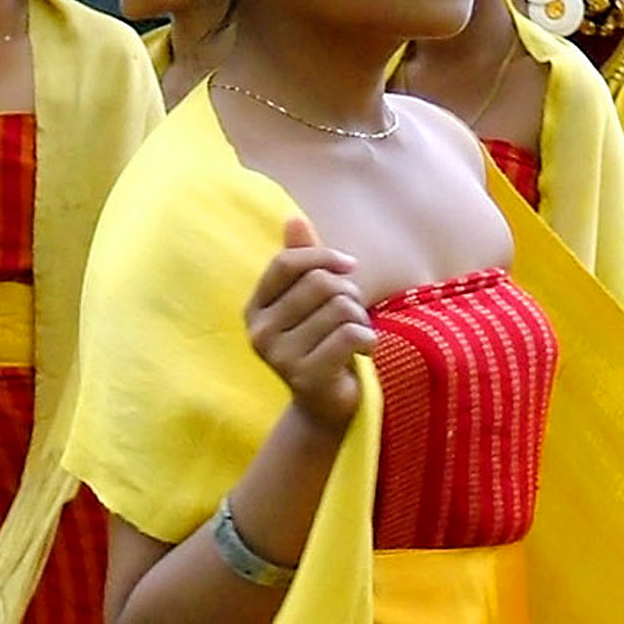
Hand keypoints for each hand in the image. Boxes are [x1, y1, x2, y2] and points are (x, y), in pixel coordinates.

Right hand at [244, 217, 373, 432]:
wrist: (326, 406)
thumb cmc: (321, 344)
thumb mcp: (311, 301)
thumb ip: (302, 262)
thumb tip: (293, 218)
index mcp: (255, 308)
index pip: (286, 263)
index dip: (322, 256)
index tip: (350, 266)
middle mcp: (260, 332)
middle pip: (319, 284)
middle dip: (350, 293)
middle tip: (354, 314)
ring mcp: (279, 357)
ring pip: (340, 309)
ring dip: (361, 318)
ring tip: (357, 335)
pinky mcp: (305, 376)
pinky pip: (351, 334)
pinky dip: (369, 339)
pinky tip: (364, 352)